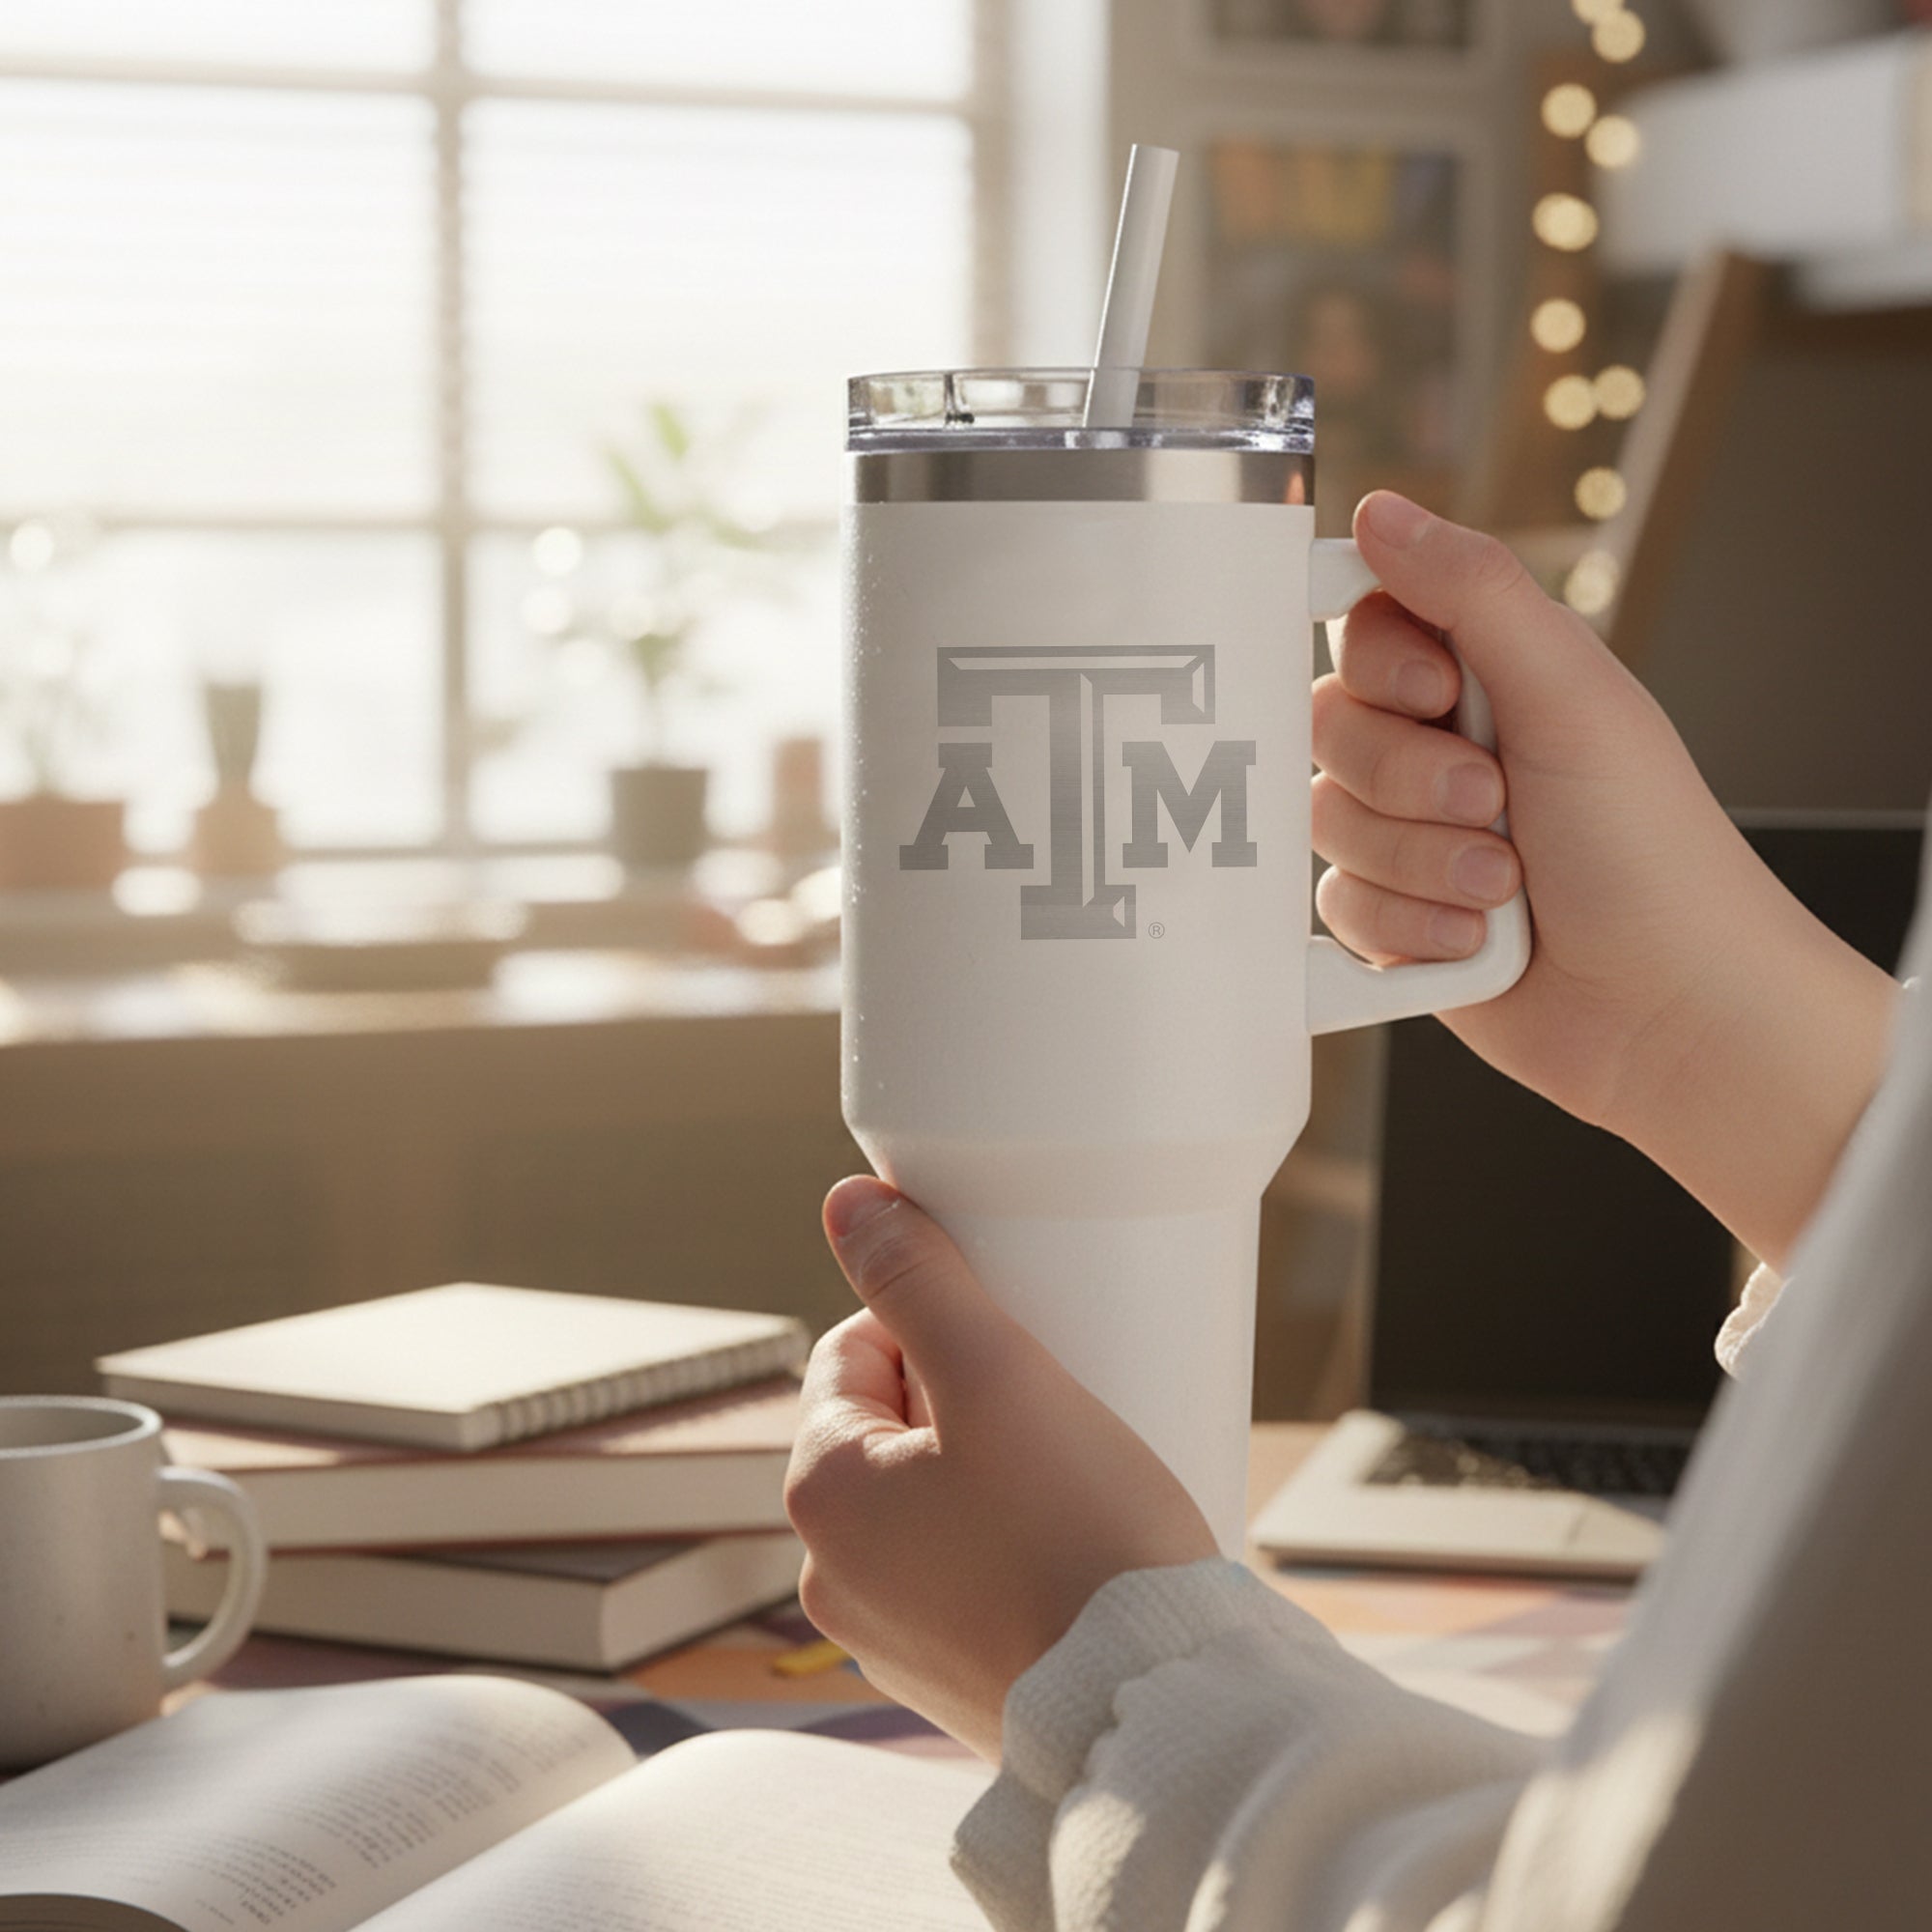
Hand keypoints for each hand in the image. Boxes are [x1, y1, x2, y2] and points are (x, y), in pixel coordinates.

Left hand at [784, 1176, 1217, 1759]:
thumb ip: (917, 1277)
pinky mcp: (947, 1679)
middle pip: (890, 1427)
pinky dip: (1006, 1546)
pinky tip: (1069, 1547)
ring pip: (928, 1501)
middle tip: (1052, 1403)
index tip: (1011, 1343)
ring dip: (986, 1472)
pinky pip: (962, 1573)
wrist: (1150, 1706)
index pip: (855, 1351)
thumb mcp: (998, 1373)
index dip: (934, 1326)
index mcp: (821, 1491)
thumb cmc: (1080, 1539)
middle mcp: (830, 1574)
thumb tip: (848, 1203)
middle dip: (964, 1399)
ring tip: (1071, 1477)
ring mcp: (885, 1637)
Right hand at [1313, 491, 1899, 1268]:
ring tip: (1504, 888)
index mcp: (1485, 676)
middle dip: (1407, 780)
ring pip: (1325, 823)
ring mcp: (1410, 837)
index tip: (1437, 697)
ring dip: (1417, 863)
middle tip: (1493, 803)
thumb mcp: (1570, 695)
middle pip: (1326, 727)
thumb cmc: (1651, 852)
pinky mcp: (1392, 919)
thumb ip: (1470, 591)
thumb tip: (1380, 511)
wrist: (1669, 1009)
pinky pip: (1333, 906)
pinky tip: (1473, 940)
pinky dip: (1406, 927)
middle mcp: (1438, 749)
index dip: (1378, 666)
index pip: (1362, 626)